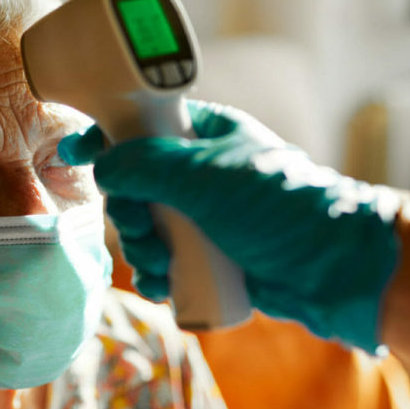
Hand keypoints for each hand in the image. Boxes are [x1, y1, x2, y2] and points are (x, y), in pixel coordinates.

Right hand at [59, 100, 404, 350]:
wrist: (335, 268)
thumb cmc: (279, 207)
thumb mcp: (206, 176)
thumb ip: (148, 165)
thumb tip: (104, 166)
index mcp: (204, 135)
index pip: (141, 125)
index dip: (106, 136)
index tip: (74, 151)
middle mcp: (199, 173)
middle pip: (134, 185)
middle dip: (128, 213)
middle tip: (141, 227)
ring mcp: (204, 215)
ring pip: (146, 227)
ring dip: (142, 249)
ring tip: (162, 264)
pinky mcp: (209, 254)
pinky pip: (165, 260)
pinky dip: (157, 274)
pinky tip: (164, 284)